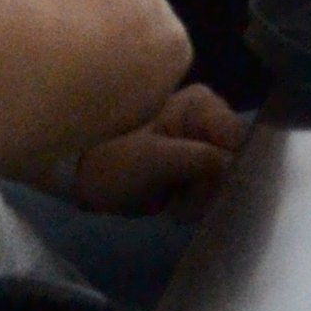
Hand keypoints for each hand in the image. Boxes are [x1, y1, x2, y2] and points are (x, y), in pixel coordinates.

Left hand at [71, 84, 246, 218]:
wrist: (73, 180)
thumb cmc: (107, 160)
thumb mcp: (152, 160)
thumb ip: (199, 159)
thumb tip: (237, 165)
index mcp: (201, 104)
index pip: (237, 138)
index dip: (231, 168)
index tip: (208, 192)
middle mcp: (208, 118)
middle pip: (235, 160)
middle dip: (212, 188)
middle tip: (179, 204)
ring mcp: (201, 143)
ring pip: (226, 179)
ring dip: (201, 199)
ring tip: (170, 205)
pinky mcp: (193, 166)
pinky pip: (211, 188)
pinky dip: (194, 202)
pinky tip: (171, 206)